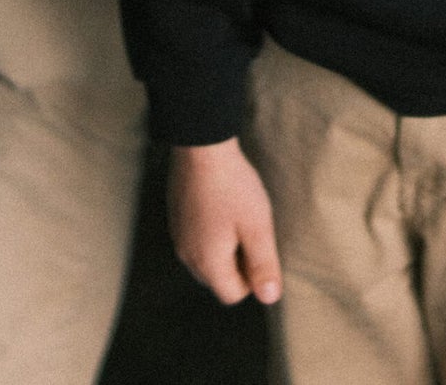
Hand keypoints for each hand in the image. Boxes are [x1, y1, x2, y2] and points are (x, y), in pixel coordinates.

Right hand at [169, 140, 282, 306]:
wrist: (200, 146)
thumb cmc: (232, 186)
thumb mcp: (257, 226)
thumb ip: (264, 265)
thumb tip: (269, 298)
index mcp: (207, 264)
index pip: (233, 295)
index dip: (253, 278)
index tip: (260, 246)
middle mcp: (187, 255)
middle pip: (218, 278)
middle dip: (238, 263)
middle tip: (251, 228)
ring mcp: (178, 235)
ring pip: (206, 257)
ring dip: (225, 246)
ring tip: (237, 214)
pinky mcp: (175, 216)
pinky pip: (196, 238)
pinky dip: (211, 230)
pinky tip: (221, 203)